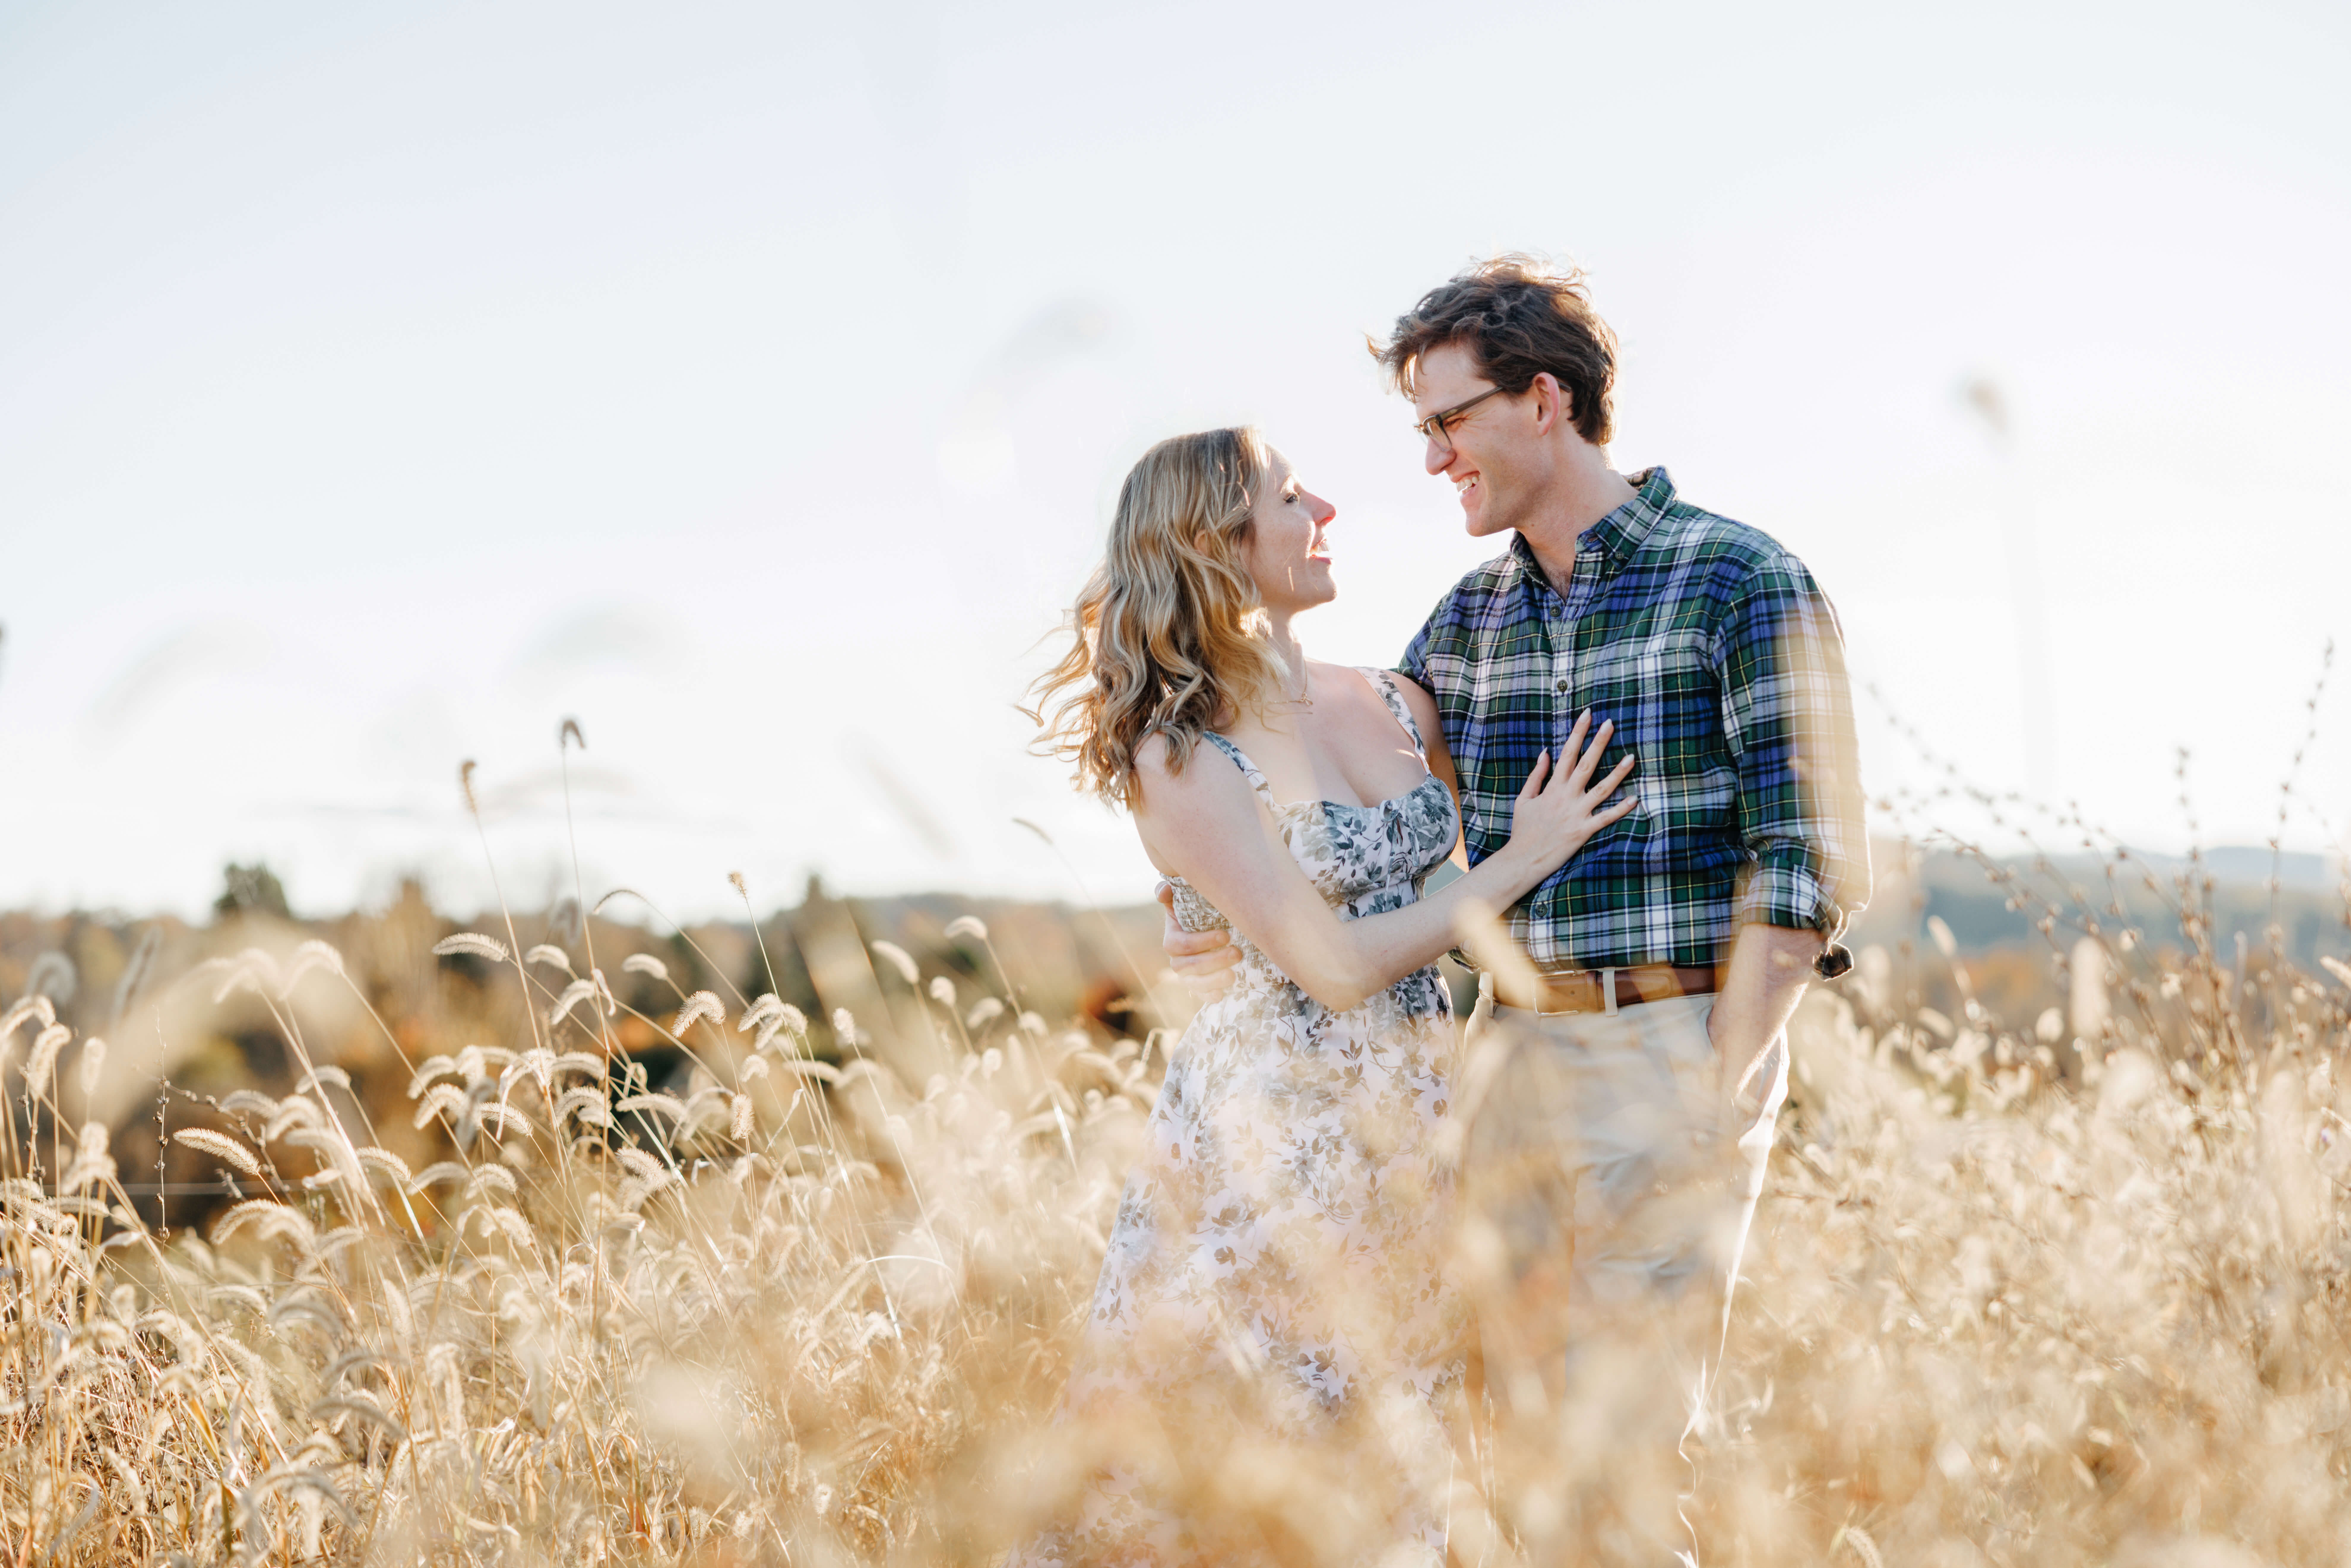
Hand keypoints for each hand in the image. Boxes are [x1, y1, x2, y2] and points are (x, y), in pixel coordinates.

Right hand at [1157, 880, 1240, 999]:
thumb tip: (1165, 891)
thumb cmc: (1198, 910)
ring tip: (1233, 975)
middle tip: (1237, 953)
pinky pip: (1200, 995)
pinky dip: (1209, 996)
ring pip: (1194, 983)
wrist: (1210, 927)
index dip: (1201, 942)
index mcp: (1172, 938)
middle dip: (1213, 961)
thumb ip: (1170, 893)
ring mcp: (1187, 975)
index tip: (1225, 935)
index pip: (1180, 945)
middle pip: (1188, 966)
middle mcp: (1177, 959)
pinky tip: (1221, 995)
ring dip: (1213, 980)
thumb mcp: (1184, 899)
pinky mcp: (1199, 986)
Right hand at [1499, 711, 1638, 876]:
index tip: (1588, 715)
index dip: (1578, 732)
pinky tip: (1634, 798)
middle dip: (1598, 742)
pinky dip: (1620, 809)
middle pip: (1586, 764)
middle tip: (1610, 723)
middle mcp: (1566, 796)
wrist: (1523, 859)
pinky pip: (1605, 818)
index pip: (1567, 753)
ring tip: (1632, 757)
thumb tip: (1545, 752)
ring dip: (1617, 773)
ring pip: (1601, 789)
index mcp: (1552, 787)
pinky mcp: (1583, 831)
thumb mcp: (1524, 799)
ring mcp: (1576, 813)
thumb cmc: (1523, 829)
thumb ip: (1536, 775)